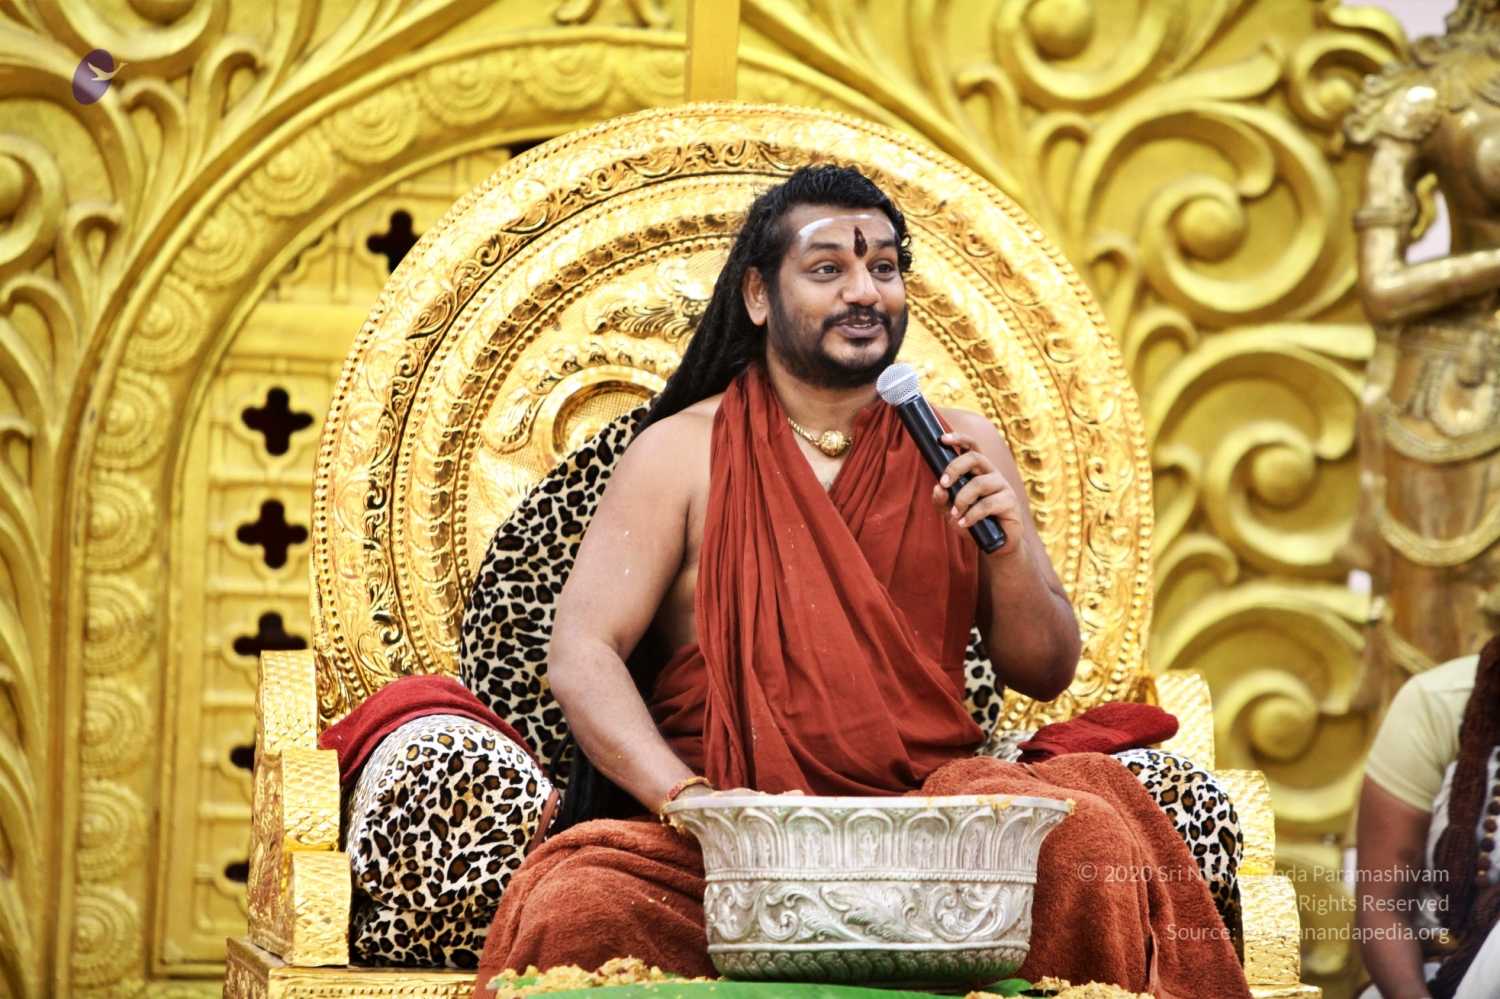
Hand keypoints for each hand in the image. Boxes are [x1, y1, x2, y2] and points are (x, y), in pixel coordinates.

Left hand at [929, 431, 1021, 554]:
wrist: (995, 544)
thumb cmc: (972, 522)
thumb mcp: (951, 511)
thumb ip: (941, 500)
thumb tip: (937, 488)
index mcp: (978, 470)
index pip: (972, 447)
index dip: (959, 439)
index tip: (942, 439)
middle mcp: (992, 474)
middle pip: (975, 458)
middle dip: (955, 468)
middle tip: (943, 483)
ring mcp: (1003, 486)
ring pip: (979, 483)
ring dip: (962, 499)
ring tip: (955, 514)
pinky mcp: (1010, 502)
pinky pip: (987, 504)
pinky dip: (972, 515)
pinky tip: (964, 524)